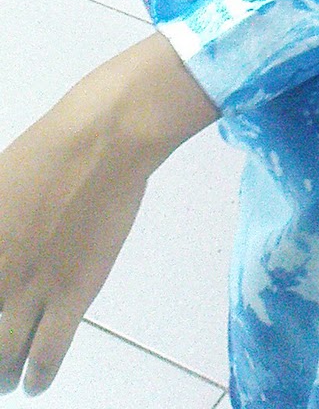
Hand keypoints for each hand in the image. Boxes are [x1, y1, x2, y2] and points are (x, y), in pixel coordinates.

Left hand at [0, 34, 216, 393]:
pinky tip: (34, 386)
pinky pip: (47, 353)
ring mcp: (32, 287)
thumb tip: (3, 239)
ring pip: (5, 354)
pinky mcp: (73, 294)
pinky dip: (37, 376)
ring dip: (3, 374)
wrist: (105, 138)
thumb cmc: (50, 146)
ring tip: (6, 383)